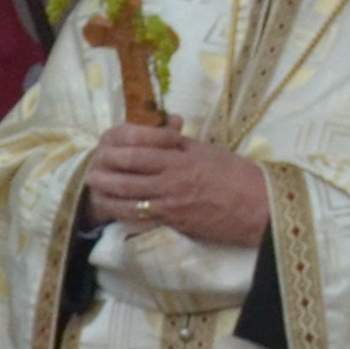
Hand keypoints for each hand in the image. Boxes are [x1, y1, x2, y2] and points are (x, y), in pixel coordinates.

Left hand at [86, 121, 270, 245]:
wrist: (259, 207)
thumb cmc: (238, 175)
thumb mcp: (208, 151)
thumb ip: (180, 142)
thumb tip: (163, 126)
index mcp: (181, 159)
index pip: (138, 151)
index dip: (116, 151)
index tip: (103, 149)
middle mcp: (172, 181)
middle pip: (126, 176)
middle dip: (104, 173)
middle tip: (90, 172)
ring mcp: (171, 204)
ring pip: (127, 200)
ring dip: (106, 196)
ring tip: (94, 191)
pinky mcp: (174, 223)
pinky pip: (141, 219)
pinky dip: (123, 214)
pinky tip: (113, 211)